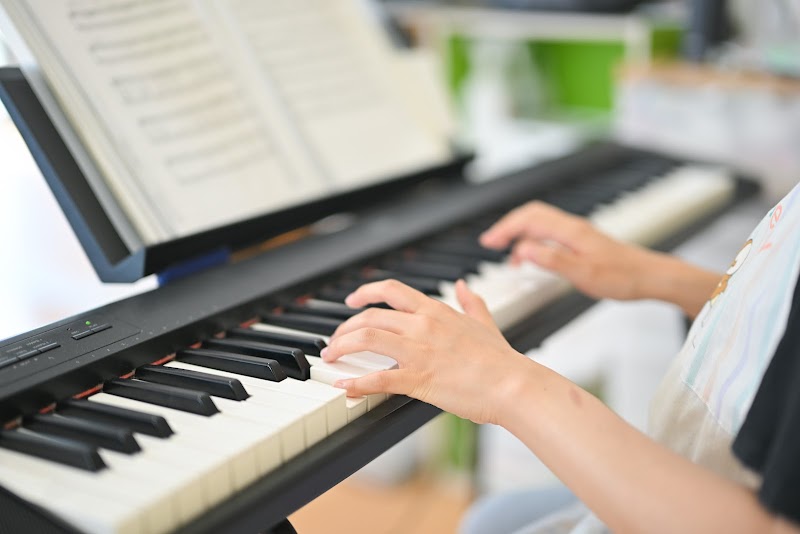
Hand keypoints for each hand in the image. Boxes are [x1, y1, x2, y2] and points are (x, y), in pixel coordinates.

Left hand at [321, 279, 530, 424]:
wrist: (512, 385)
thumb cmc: (500, 359)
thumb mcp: (485, 321)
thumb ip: (471, 302)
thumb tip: (464, 285)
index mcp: (436, 311)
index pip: (391, 290)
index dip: (366, 292)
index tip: (351, 301)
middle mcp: (423, 326)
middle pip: (370, 317)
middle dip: (345, 327)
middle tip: (336, 340)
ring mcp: (419, 351)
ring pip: (366, 339)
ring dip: (342, 347)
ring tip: (331, 358)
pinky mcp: (419, 378)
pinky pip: (378, 378)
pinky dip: (356, 382)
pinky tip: (344, 386)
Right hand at [479, 201, 656, 301]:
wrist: (651, 277)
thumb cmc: (622, 277)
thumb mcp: (583, 274)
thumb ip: (551, 260)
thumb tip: (523, 249)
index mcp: (570, 231)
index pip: (529, 219)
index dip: (505, 228)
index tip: (488, 241)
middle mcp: (572, 227)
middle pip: (531, 214)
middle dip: (508, 226)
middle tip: (491, 243)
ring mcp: (577, 233)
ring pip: (540, 223)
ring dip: (520, 233)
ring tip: (507, 254)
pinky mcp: (581, 241)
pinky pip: (549, 233)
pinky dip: (533, 240)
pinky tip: (532, 257)